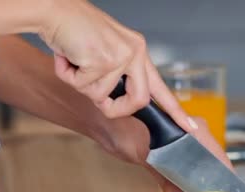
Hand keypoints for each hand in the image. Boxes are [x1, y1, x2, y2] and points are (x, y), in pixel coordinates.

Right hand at [38, 0, 190, 129]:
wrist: (54, 9)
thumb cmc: (75, 31)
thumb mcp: (106, 52)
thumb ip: (116, 76)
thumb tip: (114, 102)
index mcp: (138, 52)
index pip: (161, 87)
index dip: (176, 110)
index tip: (190, 127)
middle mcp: (134, 53)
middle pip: (138, 101)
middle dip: (116, 109)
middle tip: (101, 102)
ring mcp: (120, 57)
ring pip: (99, 96)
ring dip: (79, 83)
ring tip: (74, 60)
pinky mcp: (101, 60)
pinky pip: (81, 86)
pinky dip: (67, 75)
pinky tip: (67, 56)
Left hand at [100, 115, 233, 191]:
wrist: (103, 120)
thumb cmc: (122, 128)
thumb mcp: (145, 155)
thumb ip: (165, 179)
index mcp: (192, 127)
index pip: (217, 156)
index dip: (223, 177)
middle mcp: (193, 131)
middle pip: (211, 163)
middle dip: (212, 184)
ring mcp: (184, 140)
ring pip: (200, 166)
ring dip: (200, 184)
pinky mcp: (173, 149)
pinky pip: (187, 167)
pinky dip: (188, 181)